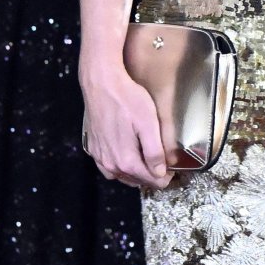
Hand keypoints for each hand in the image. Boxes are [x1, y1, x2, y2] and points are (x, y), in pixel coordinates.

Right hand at [81, 67, 172, 190]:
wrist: (101, 84)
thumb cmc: (127, 100)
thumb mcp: (149, 125)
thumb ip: (155, 152)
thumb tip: (160, 173)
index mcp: (126, 161)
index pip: (151, 180)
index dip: (164, 177)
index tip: (171, 169)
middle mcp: (110, 164)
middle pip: (136, 180)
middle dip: (150, 176)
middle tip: (162, 163)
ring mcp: (99, 156)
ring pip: (121, 176)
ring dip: (135, 173)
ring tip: (146, 161)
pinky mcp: (93, 147)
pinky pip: (107, 167)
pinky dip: (119, 167)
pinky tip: (126, 156)